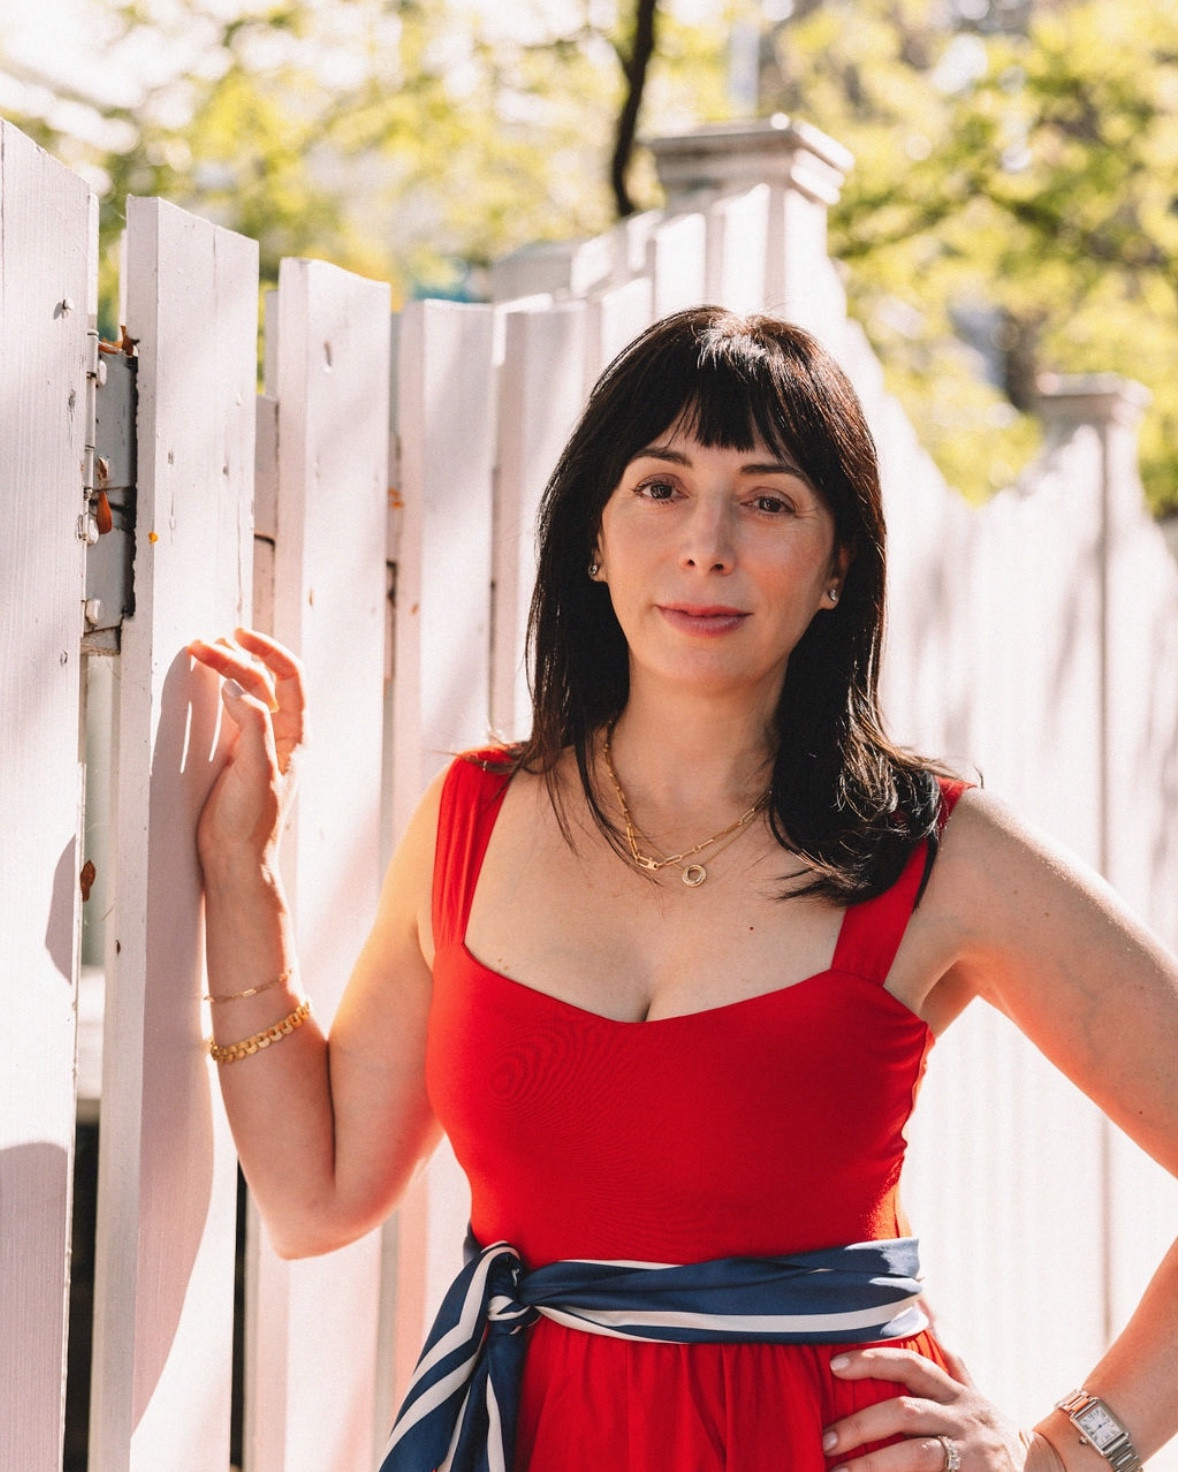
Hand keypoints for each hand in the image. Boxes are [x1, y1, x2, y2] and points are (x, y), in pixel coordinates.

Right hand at [187, 628, 305, 870]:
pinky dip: (221, 690)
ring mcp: (260, 741)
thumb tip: (236, 688)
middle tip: (202, 645)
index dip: (266, 649)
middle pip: (263, 679)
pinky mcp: (239, 753)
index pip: (289, 676)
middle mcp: (282, 733)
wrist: (236, 859)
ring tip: (204, 651)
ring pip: (248, 692)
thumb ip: (252, 726)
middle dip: (235, 657)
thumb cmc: (252, 821)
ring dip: (227, 669)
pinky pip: (234, 710)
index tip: (236, 634)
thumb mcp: (256, 770)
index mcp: (295, 734)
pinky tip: (208, 683)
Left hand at [821, 1347, 1064, 1471]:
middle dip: (862, 1424)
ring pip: (917, 1455)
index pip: (911, 1366)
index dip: (873, 1360)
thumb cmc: (988, 1427)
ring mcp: (972, 1452)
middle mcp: (963, 1418)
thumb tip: (921, 1294)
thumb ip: (946, 1350)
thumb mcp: (971, 1388)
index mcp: (955, 1392)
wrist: (1043, 1469)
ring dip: (874, 1464)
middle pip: (907, 1412)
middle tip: (826, 1438)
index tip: (834, 1365)